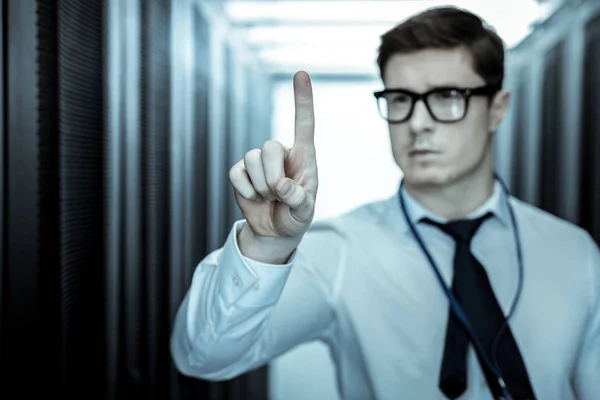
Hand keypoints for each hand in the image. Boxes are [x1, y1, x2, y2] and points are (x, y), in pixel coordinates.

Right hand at [228, 71, 317, 239]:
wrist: (275, 231)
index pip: (304, 123)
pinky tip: (255, 198)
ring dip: (260, 187)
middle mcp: (280, 153)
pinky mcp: (240, 172)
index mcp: (303, 156)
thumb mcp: (305, 211)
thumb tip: (280, 185)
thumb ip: (298, 198)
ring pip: (251, 159)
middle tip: (278, 195)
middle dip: (272, 176)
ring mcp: (258, 161)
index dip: (302, 99)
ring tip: (269, 198)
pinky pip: (236, 173)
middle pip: (269, 147)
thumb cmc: (296, 216)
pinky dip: (245, 191)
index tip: (301, 73)